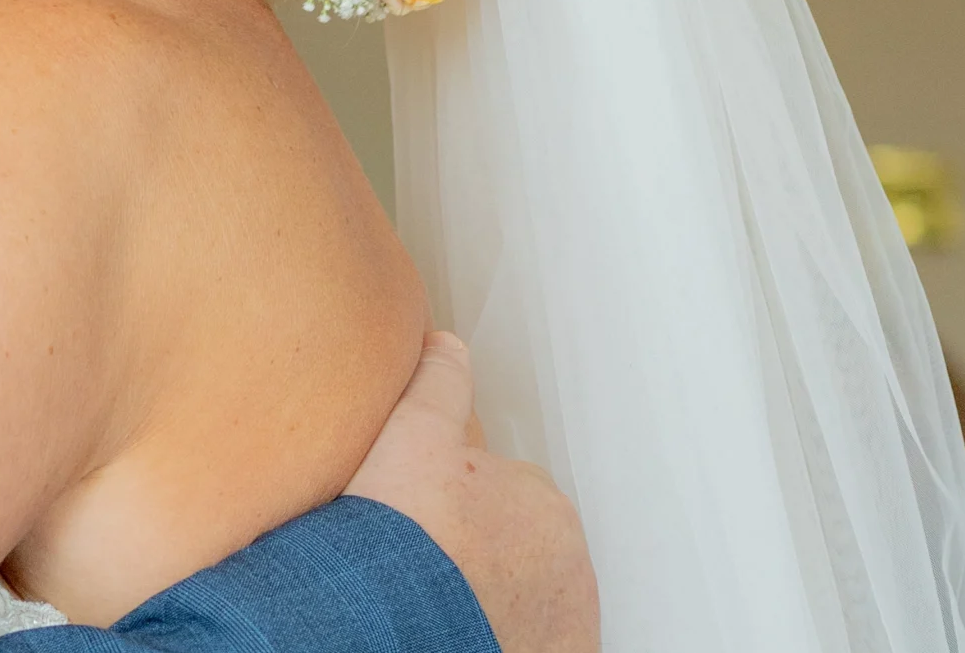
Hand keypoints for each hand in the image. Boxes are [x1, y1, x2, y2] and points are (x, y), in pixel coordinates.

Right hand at [347, 333, 598, 652]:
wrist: (394, 623)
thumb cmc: (404, 538)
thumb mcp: (414, 435)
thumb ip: (437, 382)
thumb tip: (446, 341)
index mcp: (543, 504)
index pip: (502, 495)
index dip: (455, 506)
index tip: (425, 525)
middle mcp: (570, 565)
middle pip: (519, 549)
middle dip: (482, 553)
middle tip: (427, 565)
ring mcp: (566, 622)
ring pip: (525, 597)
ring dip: (494, 597)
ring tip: (438, 598)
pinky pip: (537, 639)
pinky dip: (512, 635)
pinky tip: (467, 628)